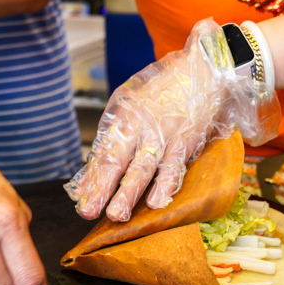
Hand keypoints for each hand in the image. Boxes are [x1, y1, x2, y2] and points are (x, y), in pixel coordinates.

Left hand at [65, 18, 280, 221]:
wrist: (203, 70)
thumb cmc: (164, 90)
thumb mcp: (131, 105)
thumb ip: (115, 136)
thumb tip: (95, 168)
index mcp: (123, 117)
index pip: (103, 153)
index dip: (91, 178)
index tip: (80, 200)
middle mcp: (139, 125)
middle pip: (117, 161)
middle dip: (101, 189)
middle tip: (88, 211)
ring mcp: (163, 133)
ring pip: (143, 167)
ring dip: (128, 193)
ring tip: (116, 214)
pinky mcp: (186, 140)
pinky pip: (174, 166)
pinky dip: (165, 184)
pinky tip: (155, 201)